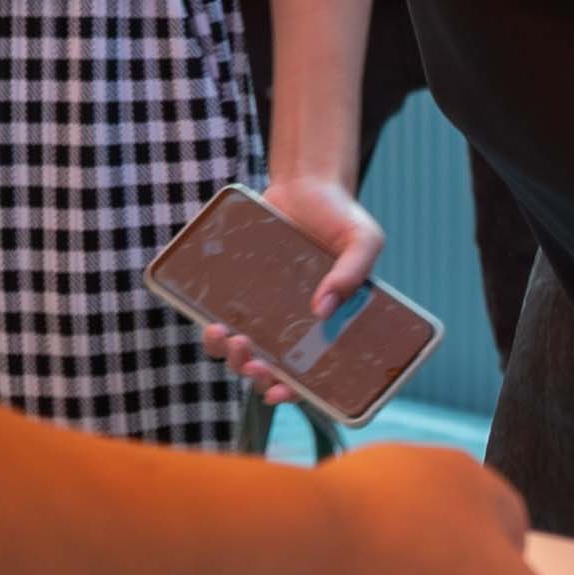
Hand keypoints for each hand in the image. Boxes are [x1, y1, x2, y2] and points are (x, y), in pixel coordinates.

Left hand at [189, 178, 393, 415]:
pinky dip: (212, 329)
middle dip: (254, 373)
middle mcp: (293, 323)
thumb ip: (352, 273)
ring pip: (240, 349)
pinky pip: (221, 317)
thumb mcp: (362, 239)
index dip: (292, 391)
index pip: (310, 372)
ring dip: (229, 356)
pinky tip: (211, 321)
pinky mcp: (240, 288)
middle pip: (269, 367)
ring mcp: (264, 308)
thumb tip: (322, 310)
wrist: (305, 182)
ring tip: (226, 336)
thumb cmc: (339, 214)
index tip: (276, 391)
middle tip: (251, 360)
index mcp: (327, 323)